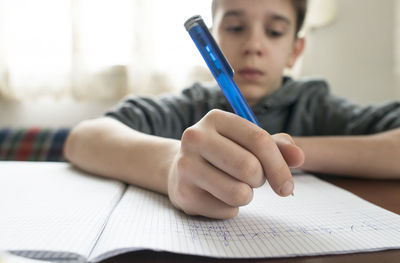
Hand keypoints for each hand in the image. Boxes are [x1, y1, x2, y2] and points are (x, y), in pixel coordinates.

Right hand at [167, 109, 303, 218]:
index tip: (287, 185)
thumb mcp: (247, 142)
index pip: (259, 140)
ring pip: (238, 193)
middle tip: (252, 179)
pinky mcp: (183, 194)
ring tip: (235, 186)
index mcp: (215, 119)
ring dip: (246, 195)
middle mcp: (195, 138)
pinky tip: (217, 195)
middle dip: (260, 180)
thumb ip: (276, 147)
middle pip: (249, 167)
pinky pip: (226, 210)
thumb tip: (299, 157)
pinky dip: (230, 208)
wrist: (181, 168)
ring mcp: (185, 166)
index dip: (280, 165)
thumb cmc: (223, 153)